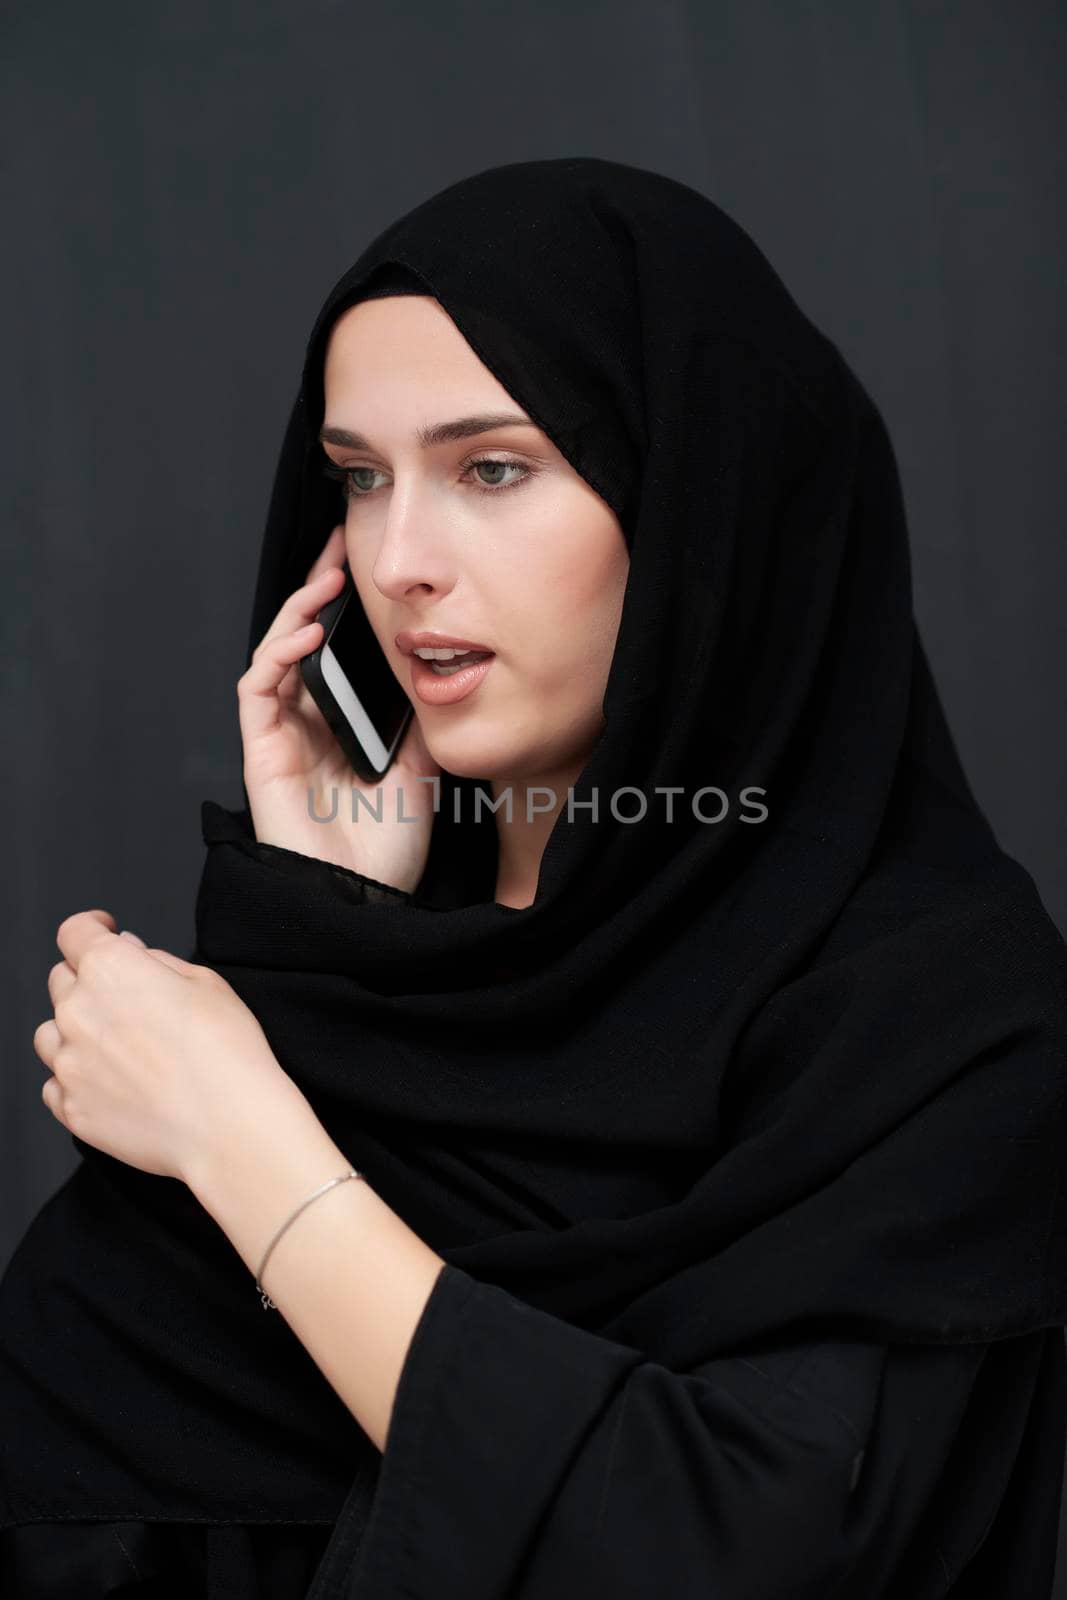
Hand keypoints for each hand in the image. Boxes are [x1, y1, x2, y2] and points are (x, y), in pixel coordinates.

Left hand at [33, 909, 306, 1185]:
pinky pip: (55, 1084)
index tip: (102, 931)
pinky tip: (111, 1082)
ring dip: (75, 1031)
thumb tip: (132, 953)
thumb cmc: (228, 1054)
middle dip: (89, 981)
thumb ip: (158, 961)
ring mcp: (68, 1063)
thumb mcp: (207, 983)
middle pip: (61, 981)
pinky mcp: (71, 1108)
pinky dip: (75, 1079)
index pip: (76, 931)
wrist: (229, 1127)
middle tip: (128, 999)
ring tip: (117, 1046)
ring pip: (50, 1033)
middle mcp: (77, 1011)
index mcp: (109, 969)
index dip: (92, 927)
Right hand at [237, 523, 439, 893]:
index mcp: (340, 730)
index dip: (341, 611)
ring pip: (275, 657)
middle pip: (300, 645)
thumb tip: (434, 669)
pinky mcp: (261, 752)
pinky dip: (278, 655)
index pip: (334, 655)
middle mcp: (306, 728)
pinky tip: (308, 636)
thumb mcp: (422, 768)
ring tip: (326, 580)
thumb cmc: (389, 850)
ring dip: (297, 614)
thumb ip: (417, 720)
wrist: (368, 899)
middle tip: (336, 548)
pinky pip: (259, 690)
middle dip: (314, 593)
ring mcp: (281, 738)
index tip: (362, 570)